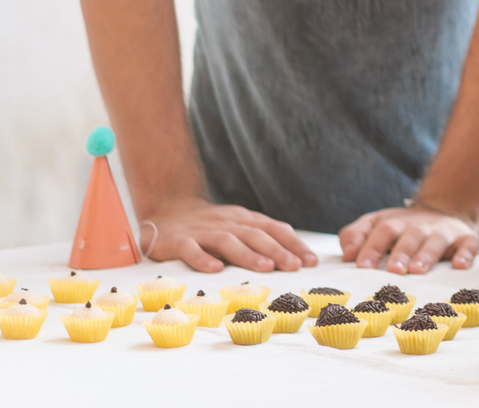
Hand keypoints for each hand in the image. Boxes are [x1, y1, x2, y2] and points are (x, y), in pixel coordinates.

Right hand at [140, 197, 317, 273]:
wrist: (167, 210)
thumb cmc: (211, 226)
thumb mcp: (238, 227)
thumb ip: (260, 238)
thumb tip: (294, 257)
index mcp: (244, 220)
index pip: (274, 229)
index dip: (293, 244)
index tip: (311, 260)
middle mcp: (227, 223)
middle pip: (256, 235)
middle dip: (278, 250)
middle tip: (295, 266)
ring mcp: (202, 231)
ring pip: (228, 241)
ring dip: (248, 254)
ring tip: (265, 267)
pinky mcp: (178, 241)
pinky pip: (190, 249)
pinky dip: (203, 258)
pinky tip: (215, 269)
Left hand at [338, 204, 478, 272]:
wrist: (442, 212)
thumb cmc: (401, 229)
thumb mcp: (375, 225)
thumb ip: (355, 235)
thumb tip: (346, 254)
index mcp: (396, 223)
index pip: (382, 231)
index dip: (372, 247)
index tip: (361, 265)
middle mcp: (420, 226)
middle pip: (410, 235)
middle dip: (401, 252)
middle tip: (393, 270)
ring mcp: (444, 232)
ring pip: (436, 241)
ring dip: (427, 254)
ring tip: (417, 270)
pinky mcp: (466, 238)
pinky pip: (469, 244)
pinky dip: (466, 254)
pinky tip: (459, 265)